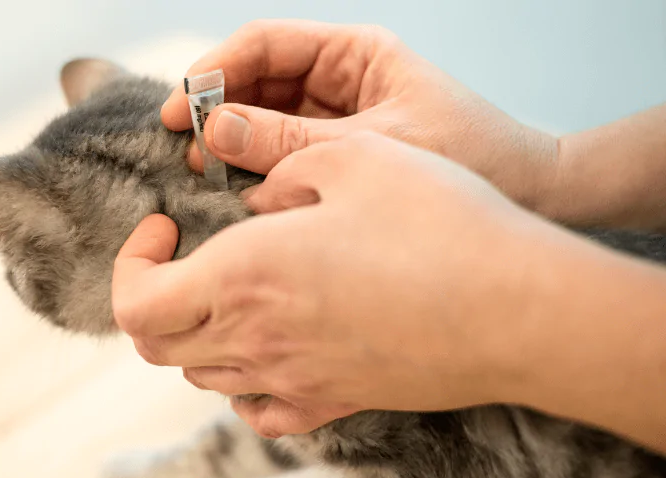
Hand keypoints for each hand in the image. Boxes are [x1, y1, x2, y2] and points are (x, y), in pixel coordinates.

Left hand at [113, 132, 562, 437]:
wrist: (519, 309)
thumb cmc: (440, 225)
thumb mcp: (351, 158)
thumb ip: (281, 168)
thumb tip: (254, 199)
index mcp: (244, 277)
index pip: (136, 302)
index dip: (130, 262)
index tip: (163, 225)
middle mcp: (257, 339)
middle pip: (156, 345)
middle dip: (151, 295)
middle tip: (182, 253)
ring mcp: (295, 379)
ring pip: (201, 376)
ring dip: (193, 332)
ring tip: (230, 287)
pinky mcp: (336, 401)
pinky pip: (260, 412)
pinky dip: (241, 385)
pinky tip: (266, 349)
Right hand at [163, 20, 558, 213]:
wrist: (532, 198)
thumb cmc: (471, 156)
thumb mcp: (375, 146)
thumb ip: (291, 141)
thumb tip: (215, 132)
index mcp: (353, 53)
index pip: (265, 45)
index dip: (214, 71)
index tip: (181, 110)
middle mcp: (336, 80)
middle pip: (254, 81)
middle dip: (216, 112)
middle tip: (186, 153)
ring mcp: (331, 120)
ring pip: (259, 120)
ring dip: (228, 145)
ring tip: (204, 177)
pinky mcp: (331, 159)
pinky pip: (277, 155)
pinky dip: (252, 171)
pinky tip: (233, 192)